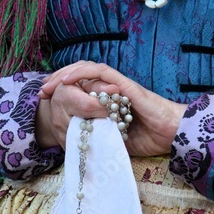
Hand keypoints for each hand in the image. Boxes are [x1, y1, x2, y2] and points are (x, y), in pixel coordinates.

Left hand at [37, 60, 185, 156]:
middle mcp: (112, 90)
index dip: (62, 90)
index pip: (81, 88)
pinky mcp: (124, 85)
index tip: (45, 99)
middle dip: (57, 81)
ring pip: (87, 69)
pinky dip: (81, 73)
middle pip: (80, 75)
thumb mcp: (114, 141)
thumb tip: (77, 143)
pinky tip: (67, 79)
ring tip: (49, 84)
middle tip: (41, 91)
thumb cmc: (149, 139)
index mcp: (108, 101)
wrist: (172, 134)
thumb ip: (98, 136)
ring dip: (65, 74)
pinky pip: (100, 72)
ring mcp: (118, 86)